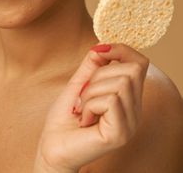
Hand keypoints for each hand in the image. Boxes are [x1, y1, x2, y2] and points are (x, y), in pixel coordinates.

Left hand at [33, 43, 149, 171]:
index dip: (121, 50)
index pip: (140, 63)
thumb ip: (91, 67)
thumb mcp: (77, 85)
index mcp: (127, 98)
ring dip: (90, 93)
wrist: (51, 148)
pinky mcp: (121, 133)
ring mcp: (130, 123)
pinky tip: (84, 120)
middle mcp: (134, 110)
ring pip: (119, 84)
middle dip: (98, 76)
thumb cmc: (63, 120)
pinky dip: (89, 105)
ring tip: (83, 109)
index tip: (98, 51)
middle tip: (83, 96)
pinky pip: (110, 100)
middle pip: (131, 70)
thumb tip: (101, 45)